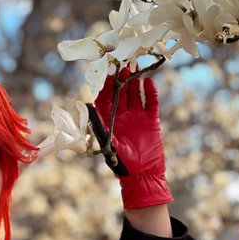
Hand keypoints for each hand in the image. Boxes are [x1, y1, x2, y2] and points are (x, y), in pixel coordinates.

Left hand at [87, 70, 171, 208]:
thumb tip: (87, 104)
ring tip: (135, 67)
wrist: (143, 175)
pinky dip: (150, 92)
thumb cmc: (121, 163)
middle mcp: (121, 115)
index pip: (104, 98)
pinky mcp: (151, 119)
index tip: (106, 72)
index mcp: (108, 120)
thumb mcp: (107, 142)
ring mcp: (137, 116)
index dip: (105, 86)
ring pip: (135, 93)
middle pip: (120, 92)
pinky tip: (149, 81)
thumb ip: (99, 124)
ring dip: (135, 81)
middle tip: (122, 64)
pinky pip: (151, 102)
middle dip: (121, 79)